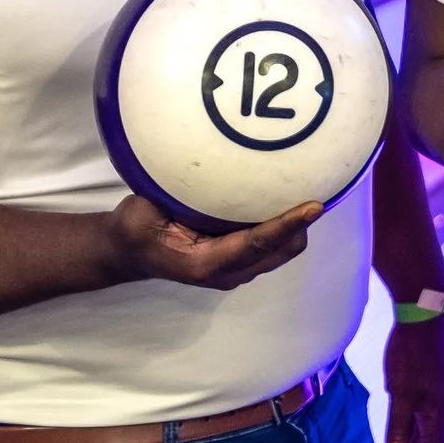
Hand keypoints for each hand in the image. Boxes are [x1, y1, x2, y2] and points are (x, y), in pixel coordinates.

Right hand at [108, 196, 321, 290]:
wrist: (130, 251)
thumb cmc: (135, 230)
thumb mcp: (140, 213)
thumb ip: (165, 199)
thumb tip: (196, 171)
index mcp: (205, 263)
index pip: (257, 243)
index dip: (287, 224)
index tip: (313, 206)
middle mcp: (228, 271)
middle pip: (283, 249)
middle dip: (300, 225)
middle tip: (312, 189)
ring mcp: (237, 268)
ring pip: (283, 248)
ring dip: (295, 226)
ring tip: (302, 191)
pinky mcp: (240, 259)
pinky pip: (274, 243)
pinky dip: (283, 225)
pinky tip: (283, 197)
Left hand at [383, 315, 443, 442]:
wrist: (426, 318)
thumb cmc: (412, 355)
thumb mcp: (401, 393)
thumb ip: (398, 426)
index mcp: (435, 415)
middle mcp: (439, 411)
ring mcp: (435, 399)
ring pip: (425, 438)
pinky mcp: (429, 388)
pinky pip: (421, 423)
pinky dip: (413, 439)